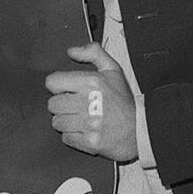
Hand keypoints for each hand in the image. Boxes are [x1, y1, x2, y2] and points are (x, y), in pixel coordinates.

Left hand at [45, 42, 137, 160]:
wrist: (140, 129)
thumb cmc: (123, 100)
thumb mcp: (113, 70)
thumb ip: (93, 53)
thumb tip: (71, 51)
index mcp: (92, 82)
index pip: (52, 82)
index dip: (59, 86)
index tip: (68, 90)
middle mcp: (89, 103)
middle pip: (52, 104)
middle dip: (62, 105)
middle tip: (75, 106)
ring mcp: (89, 124)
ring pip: (57, 122)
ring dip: (66, 121)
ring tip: (80, 119)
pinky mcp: (90, 142)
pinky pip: (66, 138)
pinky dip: (73, 136)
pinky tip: (84, 131)